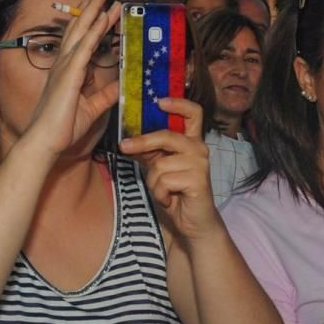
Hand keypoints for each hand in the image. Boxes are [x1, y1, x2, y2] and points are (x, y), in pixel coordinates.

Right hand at [22, 0, 120, 156]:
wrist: (46, 141)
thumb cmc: (63, 127)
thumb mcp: (93, 107)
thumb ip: (106, 94)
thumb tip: (121, 84)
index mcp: (69, 72)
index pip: (82, 41)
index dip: (91, 23)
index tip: (101, 8)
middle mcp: (65, 65)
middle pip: (80, 30)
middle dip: (92, 9)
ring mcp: (66, 67)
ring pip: (82, 33)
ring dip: (94, 12)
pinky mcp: (70, 74)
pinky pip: (85, 47)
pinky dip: (94, 31)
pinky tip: (103, 18)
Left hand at [119, 97, 216, 242]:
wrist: (194, 222)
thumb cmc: (177, 193)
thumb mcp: (160, 169)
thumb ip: (151, 153)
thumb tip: (128, 141)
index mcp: (192, 141)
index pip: (193, 113)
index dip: (178, 103)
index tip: (159, 101)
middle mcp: (199, 149)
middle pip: (167, 136)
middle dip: (142, 142)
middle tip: (124, 146)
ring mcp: (200, 164)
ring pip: (160, 164)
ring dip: (154, 181)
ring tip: (164, 191)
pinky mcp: (198, 180)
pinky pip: (164, 181)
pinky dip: (160, 193)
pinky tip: (170, 199)